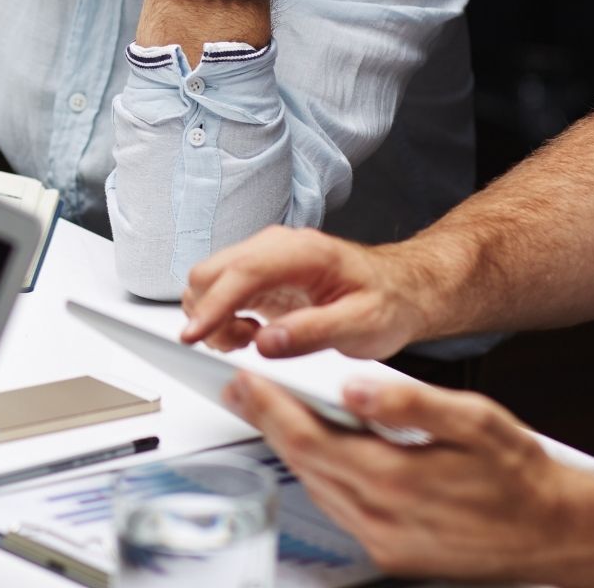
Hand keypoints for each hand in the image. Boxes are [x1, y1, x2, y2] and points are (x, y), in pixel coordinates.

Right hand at [179, 225, 422, 358]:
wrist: (399, 290)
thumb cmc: (387, 303)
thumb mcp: (363, 326)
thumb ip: (314, 333)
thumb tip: (267, 343)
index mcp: (302, 252)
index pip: (242, 272)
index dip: (213, 305)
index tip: (193, 336)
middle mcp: (275, 247)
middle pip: (211, 272)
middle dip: (209, 314)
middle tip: (240, 346)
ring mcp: (263, 259)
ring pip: (208, 281)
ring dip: (214, 317)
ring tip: (250, 340)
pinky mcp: (258, 275)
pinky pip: (219, 291)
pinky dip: (220, 316)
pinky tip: (250, 333)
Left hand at [226, 372, 574, 580]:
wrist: (558, 533)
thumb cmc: (522, 476)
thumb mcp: (476, 422)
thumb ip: (412, 403)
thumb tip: (357, 388)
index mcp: (397, 479)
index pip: (309, 440)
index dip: (269, 409)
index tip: (243, 381)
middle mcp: (382, 518)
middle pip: (303, 465)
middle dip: (267, 423)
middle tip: (241, 390)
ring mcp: (384, 542)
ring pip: (317, 489)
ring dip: (289, 450)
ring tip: (268, 413)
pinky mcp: (390, 555)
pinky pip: (339, 510)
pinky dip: (319, 476)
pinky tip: (315, 453)